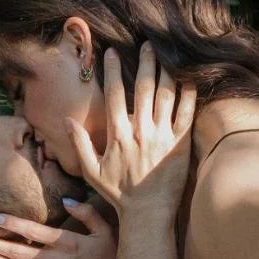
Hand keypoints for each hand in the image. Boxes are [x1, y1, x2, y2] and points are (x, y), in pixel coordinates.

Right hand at [65, 43, 194, 209]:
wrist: (147, 215)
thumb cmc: (119, 195)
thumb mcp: (92, 172)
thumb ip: (80, 144)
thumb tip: (67, 121)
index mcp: (118, 136)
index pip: (115, 95)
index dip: (113, 71)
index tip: (112, 53)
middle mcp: (140, 132)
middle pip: (143, 88)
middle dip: (145, 62)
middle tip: (147, 44)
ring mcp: (162, 137)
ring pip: (165, 96)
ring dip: (166, 71)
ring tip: (168, 53)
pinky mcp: (181, 145)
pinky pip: (187, 115)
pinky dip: (189, 94)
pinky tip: (191, 78)